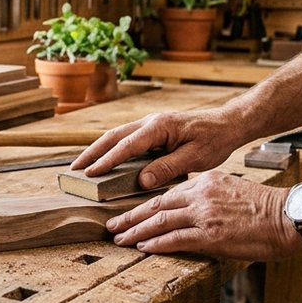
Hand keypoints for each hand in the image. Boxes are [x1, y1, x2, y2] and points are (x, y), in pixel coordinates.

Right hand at [70, 109, 243, 189]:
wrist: (227, 124)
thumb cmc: (214, 139)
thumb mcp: (195, 157)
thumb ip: (167, 168)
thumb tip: (142, 181)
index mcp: (159, 127)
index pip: (126, 146)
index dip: (107, 160)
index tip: (91, 173)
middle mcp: (150, 122)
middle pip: (113, 137)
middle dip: (92, 153)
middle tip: (73, 170)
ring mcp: (150, 125)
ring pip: (117, 137)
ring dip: (98, 150)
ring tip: (82, 167)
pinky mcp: (153, 131)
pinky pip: (126, 140)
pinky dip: (111, 150)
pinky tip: (104, 161)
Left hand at [106, 171, 301, 260]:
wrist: (290, 216)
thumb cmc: (268, 209)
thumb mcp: (235, 192)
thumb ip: (212, 199)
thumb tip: (197, 214)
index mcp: (207, 183)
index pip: (169, 194)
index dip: (146, 204)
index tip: (131, 212)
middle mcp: (201, 195)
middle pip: (156, 205)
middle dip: (130, 216)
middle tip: (112, 224)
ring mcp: (204, 214)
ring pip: (160, 221)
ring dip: (136, 231)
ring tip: (120, 238)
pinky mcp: (210, 234)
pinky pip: (175, 239)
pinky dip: (156, 244)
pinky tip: (143, 247)